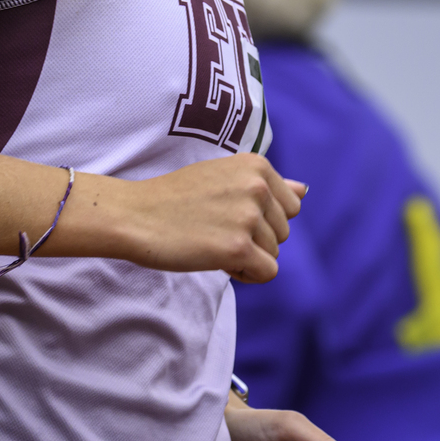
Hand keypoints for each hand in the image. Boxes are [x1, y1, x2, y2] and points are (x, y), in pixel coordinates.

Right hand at [119, 154, 305, 281]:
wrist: (134, 215)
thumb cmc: (174, 198)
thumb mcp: (222, 177)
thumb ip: (266, 184)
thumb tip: (305, 190)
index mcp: (255, 165)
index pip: (290, 206)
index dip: (262, 219)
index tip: (228, 215)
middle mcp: (257, 186)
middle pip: (284, 232)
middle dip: (255, 240)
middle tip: (215, 231)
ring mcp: (248, 216)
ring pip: (274, 253)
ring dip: (248, 257)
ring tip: (212, 243)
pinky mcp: (238, 246)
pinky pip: (267, 272)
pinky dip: (246, 275)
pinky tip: (219, 262)